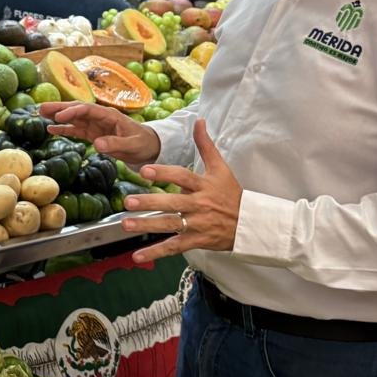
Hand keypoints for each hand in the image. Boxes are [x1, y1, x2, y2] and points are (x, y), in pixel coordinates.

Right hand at [39, 101, 160, 164]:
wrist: (148, 147)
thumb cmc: (143, 143)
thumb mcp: (132, 145)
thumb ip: (115, 144)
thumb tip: (97, 144)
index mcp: (109, 115)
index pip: (87, 109)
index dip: (72, 112)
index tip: (59, 117)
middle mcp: (100, 117)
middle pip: (76, 109)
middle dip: (59, 108)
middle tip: (40, 107)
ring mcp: (95, 125)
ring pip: (73, 118)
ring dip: (58, 116)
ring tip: (40, 114)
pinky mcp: (93, 134)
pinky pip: (76, 129)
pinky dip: (63, 129)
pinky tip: (50, 129)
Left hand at [121, 120, 242, 262]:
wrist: (251, 224)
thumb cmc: (231, 193)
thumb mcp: (221, 168)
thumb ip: (206, 145)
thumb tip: (199, 120)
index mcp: (203, 185)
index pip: (182, 177)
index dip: (164, 173)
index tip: (144, 170)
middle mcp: (199, 205)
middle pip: (172, 203)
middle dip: (150, 203)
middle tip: (128, 202)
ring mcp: (197, 225)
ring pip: (170, 225)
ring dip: (147, 225)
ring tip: (125, 225)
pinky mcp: (196, 241)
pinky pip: (174, 247)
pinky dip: (155, 253)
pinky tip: (137, 257)